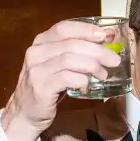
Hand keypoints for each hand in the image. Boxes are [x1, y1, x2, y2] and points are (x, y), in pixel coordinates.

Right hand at [2, 20, 122, 140]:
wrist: (25, 112)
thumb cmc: (47, 87)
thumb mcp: (57, 66)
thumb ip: (74, 55)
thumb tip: (103, 46)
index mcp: (41, 42)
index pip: (64, 28)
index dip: (86, 30)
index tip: (106, 34)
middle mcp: (36, 52)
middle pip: (71, 44)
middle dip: (97, 50)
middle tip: (113, 59)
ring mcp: (37, 69)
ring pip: (70, 59)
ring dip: (92, 66)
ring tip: (103, 74)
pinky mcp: (41, 87)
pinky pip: (67, 78)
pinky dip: (82, 80)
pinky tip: (87, 86)